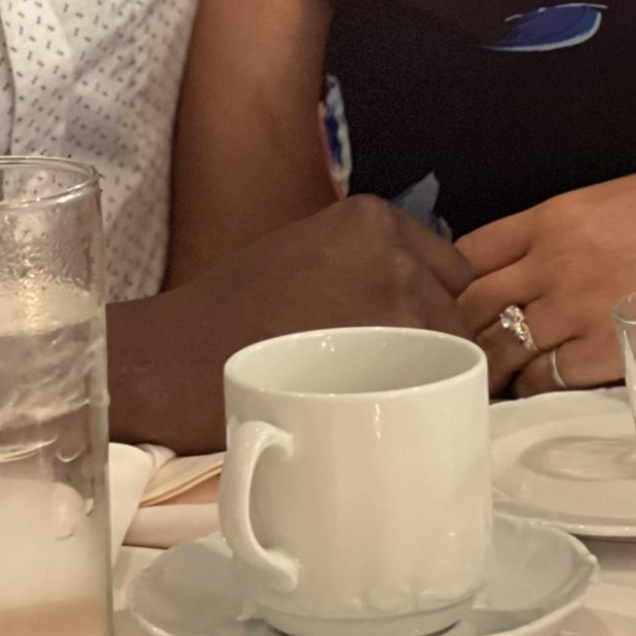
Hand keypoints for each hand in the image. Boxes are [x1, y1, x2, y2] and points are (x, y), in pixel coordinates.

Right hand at [127, 196, 480, 453]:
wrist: (180, 359)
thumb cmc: (231, 313)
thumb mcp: (306, 254)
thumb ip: (362, 265)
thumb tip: (411, 304)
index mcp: (374, 218)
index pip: (446, 269)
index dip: (426, 309)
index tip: (395, 339)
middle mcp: (398, 250)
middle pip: (454, 309)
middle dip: (430, 342)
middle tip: (381, 377)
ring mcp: (403, 300)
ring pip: (455, 350)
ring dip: (429, 376)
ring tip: (377, 402)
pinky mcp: (398, 352)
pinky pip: (447, 386)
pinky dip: (428, 404)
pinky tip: (389, 417)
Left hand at [459, 170, 635, 394]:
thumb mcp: (603, 203)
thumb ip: (555, 233)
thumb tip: (518, 266)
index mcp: (548, 218)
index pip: (469, 253)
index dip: (450, 282)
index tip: (447, 301)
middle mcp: (551, 263)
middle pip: (474, 303)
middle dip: (456, 330)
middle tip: (452, 350)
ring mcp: (577, 308)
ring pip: (502, 345)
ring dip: (488, 365)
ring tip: (482, 377)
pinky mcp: (608, 348)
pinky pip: (547, 376)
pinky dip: (531, 386)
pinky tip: (532, 387)